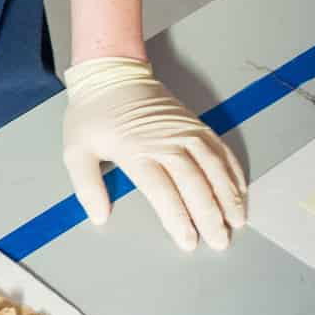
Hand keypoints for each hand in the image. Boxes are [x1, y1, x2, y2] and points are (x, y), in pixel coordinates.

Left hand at [62, 57, 246, 251]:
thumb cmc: (91, 115)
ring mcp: (185, 131)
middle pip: (195, 183)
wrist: (110, 73)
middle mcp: (166, 141)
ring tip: (238, 221)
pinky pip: (220, 149)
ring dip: (228, 195)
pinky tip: (239, 189)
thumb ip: (87, 186)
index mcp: (136, 151)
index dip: (178, 218)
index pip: (163, 191)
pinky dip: (232, 170)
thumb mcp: (75, 151)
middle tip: (220, 241)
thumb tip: (99, 217)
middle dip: (210, 215)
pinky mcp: (195, 124)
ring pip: (214, 167)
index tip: (188, 241)